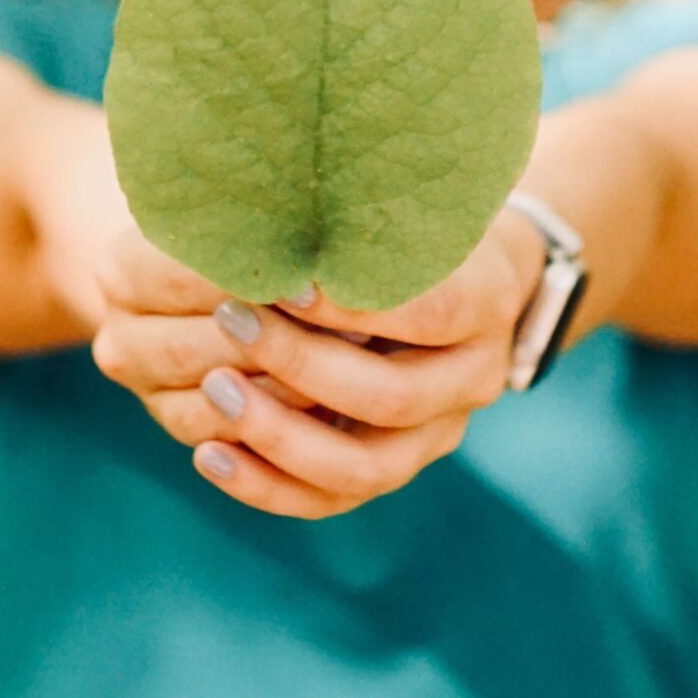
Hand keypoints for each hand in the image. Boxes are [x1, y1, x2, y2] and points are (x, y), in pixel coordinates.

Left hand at [88, 210, 544, 519]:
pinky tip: (209, 453)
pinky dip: (267, 485)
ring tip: (213, 390)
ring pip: (361, 468)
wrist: (469, 274)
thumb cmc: (417, 218)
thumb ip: (362, 213)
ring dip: (278, 434)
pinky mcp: (394, 466)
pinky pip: (330, 501)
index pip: (430, 314)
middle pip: (388, 396)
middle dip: (300, 363)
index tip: (285, 281)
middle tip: (228, 320)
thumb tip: (274, 196)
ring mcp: (437, 434)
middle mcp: (474, 379)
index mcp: (488, 301)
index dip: (354, 305)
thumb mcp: (408, 198)